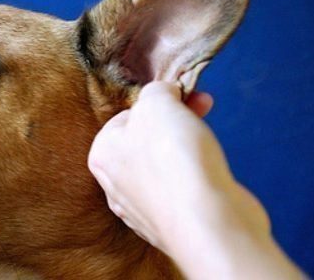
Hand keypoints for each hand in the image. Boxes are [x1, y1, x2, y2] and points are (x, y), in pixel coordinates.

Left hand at [88, 81, 302, 278]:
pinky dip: (198, 175)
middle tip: (202, 104)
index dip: (156, 101)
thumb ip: (156, 91)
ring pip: (165, 163)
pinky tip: (211, 172)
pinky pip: (183, 188)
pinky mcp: (174, 222)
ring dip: (189, 144)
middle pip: (146, 139)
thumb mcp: (157, 101)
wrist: (207, 222)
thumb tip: (163, 95)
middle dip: (176, 119)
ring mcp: (144, 209)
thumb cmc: (173, 159)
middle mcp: (116, 186)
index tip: (180, 94)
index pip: (125, 116)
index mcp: (101, 155)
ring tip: (208, 136)